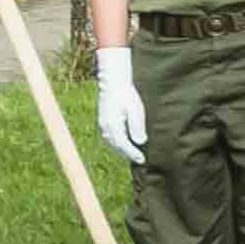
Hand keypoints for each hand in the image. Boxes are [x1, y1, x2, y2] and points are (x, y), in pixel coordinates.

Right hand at [94, 46, 146, 163]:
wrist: (113, 83)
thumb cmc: (126, 94)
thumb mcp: (135, 109)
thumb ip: (137, 126)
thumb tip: (140, 142)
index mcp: (113, 125)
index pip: (123, 145)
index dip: (133, 154)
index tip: (142, 160)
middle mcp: (105, 127)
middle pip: (117, 146)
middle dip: (128, 154)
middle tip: (140, 160)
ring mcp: (102, 124)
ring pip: (112, 142)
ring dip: (122, 150)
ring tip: (134, 154)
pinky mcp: (102, 121)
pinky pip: (109, 137)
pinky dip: (117, 143)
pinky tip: (124, 144)